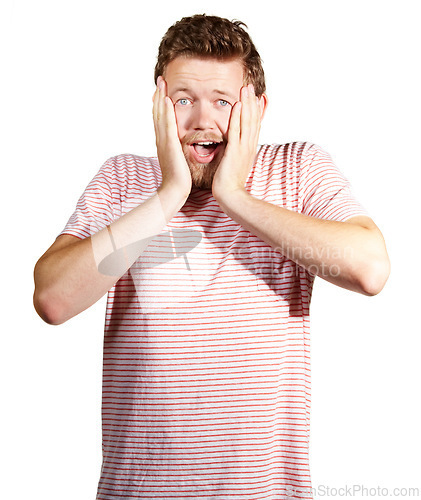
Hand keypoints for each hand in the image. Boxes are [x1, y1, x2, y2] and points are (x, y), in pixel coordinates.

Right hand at [153, 76, 191, 199]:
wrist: (175, 191)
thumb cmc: (180, 179)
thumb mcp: (179, 160)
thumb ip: (179, 150)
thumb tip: (182, 145)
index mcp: (164, 142)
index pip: (161, 118)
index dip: (161, 103)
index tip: (163, 90)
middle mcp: (161, 139)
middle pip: (157, 112)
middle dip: (158, 95)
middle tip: (159, 79)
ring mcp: (164, 142)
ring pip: (160, 115)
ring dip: (160, 97)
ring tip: (161, 83)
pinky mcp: (169, 145)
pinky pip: (167, 125)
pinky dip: (166, 112)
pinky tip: (167, 100)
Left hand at [212, 84, 261, 200]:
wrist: (230, 196)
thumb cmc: (230, 183)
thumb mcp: (235, 164)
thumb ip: (235, 153)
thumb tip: (234, 147)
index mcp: (249, 149)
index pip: (254, 125)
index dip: (255, 110)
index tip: (256, 97)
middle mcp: (249, 146)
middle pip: (253, 119)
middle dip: (252, 102)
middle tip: (251, 86)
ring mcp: (243, 148)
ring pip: (247, 122)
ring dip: (247, 104)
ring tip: (246, 89)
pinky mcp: (235, 152)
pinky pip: (236, 131)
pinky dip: (237, 117)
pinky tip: (237, 105)